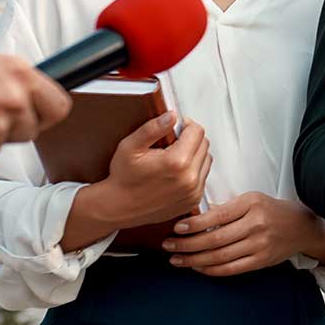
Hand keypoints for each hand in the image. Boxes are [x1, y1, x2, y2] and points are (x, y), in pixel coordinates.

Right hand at [80, 114, 210, 229]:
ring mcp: (193, 191)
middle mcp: (189, 178)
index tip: (176, 128)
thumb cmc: (123, 178)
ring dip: (194, 154)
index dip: (186, 125)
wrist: (118, 208)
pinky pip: (203, 176)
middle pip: (204, 144)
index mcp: (176, 162)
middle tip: (172, 142)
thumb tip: (172, 116)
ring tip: (173, 157)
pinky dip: (194, 170)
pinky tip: (176, 171)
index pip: (197, 131)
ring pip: (206, 160)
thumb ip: (152, 128)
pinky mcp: (193, 200)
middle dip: (190, 139)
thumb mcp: (130, 147)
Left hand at [163, 191, 324, 276]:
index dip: (194, 225)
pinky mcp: (261, 261)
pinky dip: (211, 270)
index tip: (176, 228)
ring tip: (177, 259)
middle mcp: (255, 225)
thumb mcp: (251, 199)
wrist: (302, 227)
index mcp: (251, 204)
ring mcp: (259, 245)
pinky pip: (230, 269)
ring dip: (194, 260)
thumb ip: (225, 208)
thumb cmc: (271, 210)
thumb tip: (195, 217)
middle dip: (187, 245)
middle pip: (215, 240)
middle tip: (168, 246)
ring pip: (220, 257)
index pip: (216, 217)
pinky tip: (197, 267)